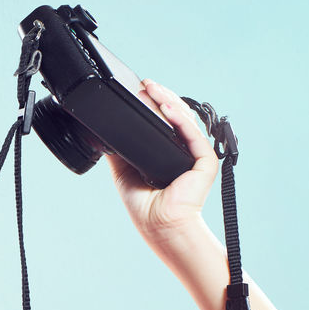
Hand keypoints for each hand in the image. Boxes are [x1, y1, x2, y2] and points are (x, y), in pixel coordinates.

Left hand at [107, 78, 219, 247]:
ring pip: (186, 120)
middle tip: (146, 83)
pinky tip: (167, 108)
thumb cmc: (145, 206)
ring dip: (169, 101)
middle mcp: (185, 150)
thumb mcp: (123, 171)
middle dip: (162, 97)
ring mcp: (196, 155)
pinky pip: (193, 135)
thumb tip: (102, 132)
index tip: (141, 90)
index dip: (156, 103)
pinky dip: (180, 120)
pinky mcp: (205, 163)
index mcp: (170, 151)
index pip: (167, 119)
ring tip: (153, 90)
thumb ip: (118, 150)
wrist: (158, 226)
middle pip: (177, 115)